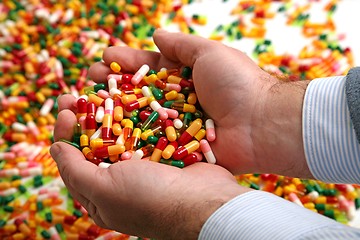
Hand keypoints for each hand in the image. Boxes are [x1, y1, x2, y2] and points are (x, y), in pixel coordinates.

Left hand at [50, 94, 249, 238]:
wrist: (203, 201)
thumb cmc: (148, 199)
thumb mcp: (103, 190)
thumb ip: (74, 170)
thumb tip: (54, 148)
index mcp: (101, 192)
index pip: (73, 160)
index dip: (66, 134)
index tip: (65, 111)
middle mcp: (120, 177)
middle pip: (95, 142)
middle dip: (83, 117)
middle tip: (74, 95)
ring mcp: (143, 161)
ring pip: (119, 130)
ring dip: (107, 109)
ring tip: (97, 87)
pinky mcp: (162, 148)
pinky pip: (144, 126)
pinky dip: (134, 110)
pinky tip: (127, 93)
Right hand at [89, 29, 312, 177]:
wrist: (261, 124)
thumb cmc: (238, 84)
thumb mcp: (209, 53)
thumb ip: (181, 45)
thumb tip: (155, 33)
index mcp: (184, 78)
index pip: (147, 69)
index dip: (125, 63)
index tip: (102, 58)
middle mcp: (177, 102)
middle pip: (138, 94)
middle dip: (112, 87)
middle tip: (87, 82)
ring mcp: (177, 127)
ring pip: (139, 119)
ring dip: (113, 113)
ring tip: (86, 107)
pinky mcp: (179, 150)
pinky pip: (150, 144)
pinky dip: (128, 141)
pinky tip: (105, 137)